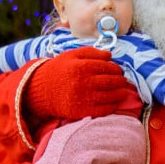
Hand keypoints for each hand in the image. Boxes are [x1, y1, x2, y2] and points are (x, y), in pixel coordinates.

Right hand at [24, 48, 139, 123]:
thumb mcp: (71, 55)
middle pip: (111, 81)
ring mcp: (83, 98)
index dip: (116, 69)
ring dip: (120, 93)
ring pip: (110, 95)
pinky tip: (115, 102)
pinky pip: (104, 109)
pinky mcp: (82, 111)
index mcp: (81, 66)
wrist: (40, 91)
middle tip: (123, 81)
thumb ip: (91, 52)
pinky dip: (113, 106)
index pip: (107, 67)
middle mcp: (83, 82)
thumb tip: (110, 55)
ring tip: (123, 91)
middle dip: (120, 81)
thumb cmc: (58, 71)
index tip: (119, 71)